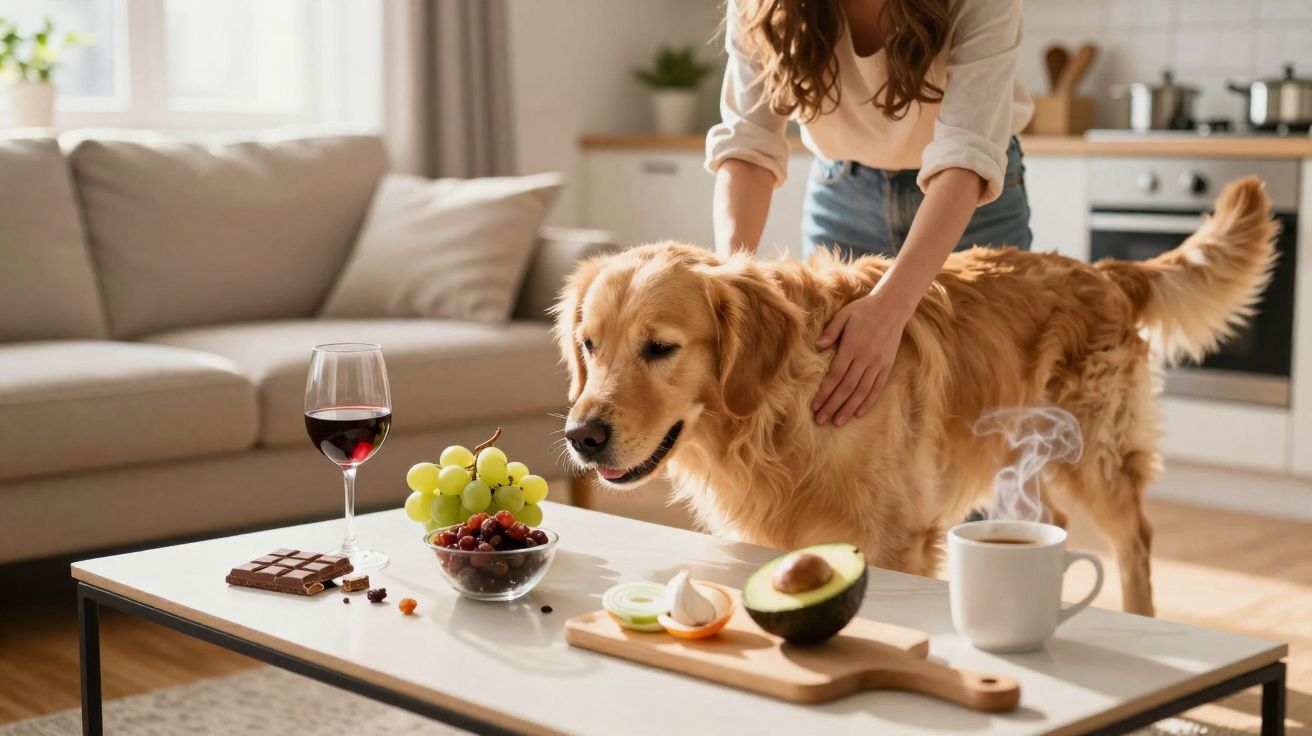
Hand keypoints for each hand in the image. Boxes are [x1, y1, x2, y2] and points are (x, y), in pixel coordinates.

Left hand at [811, 290, 911, 425]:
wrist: (893, 307)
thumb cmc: (864, 309)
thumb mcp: (844, 314)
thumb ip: (831, 331)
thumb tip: (818, 347)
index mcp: (852, 346)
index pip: (836, 375)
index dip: (825, 392)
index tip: (815, 406)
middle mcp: (866, 358)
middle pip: (847, 388)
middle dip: (832, 405)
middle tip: (821, 420)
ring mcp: (878, 363)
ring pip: (862, 391)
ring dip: (848, 408)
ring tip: (837, 422)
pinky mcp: (887, 366)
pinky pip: (877, 388)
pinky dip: (868, 402)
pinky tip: (858, 413)